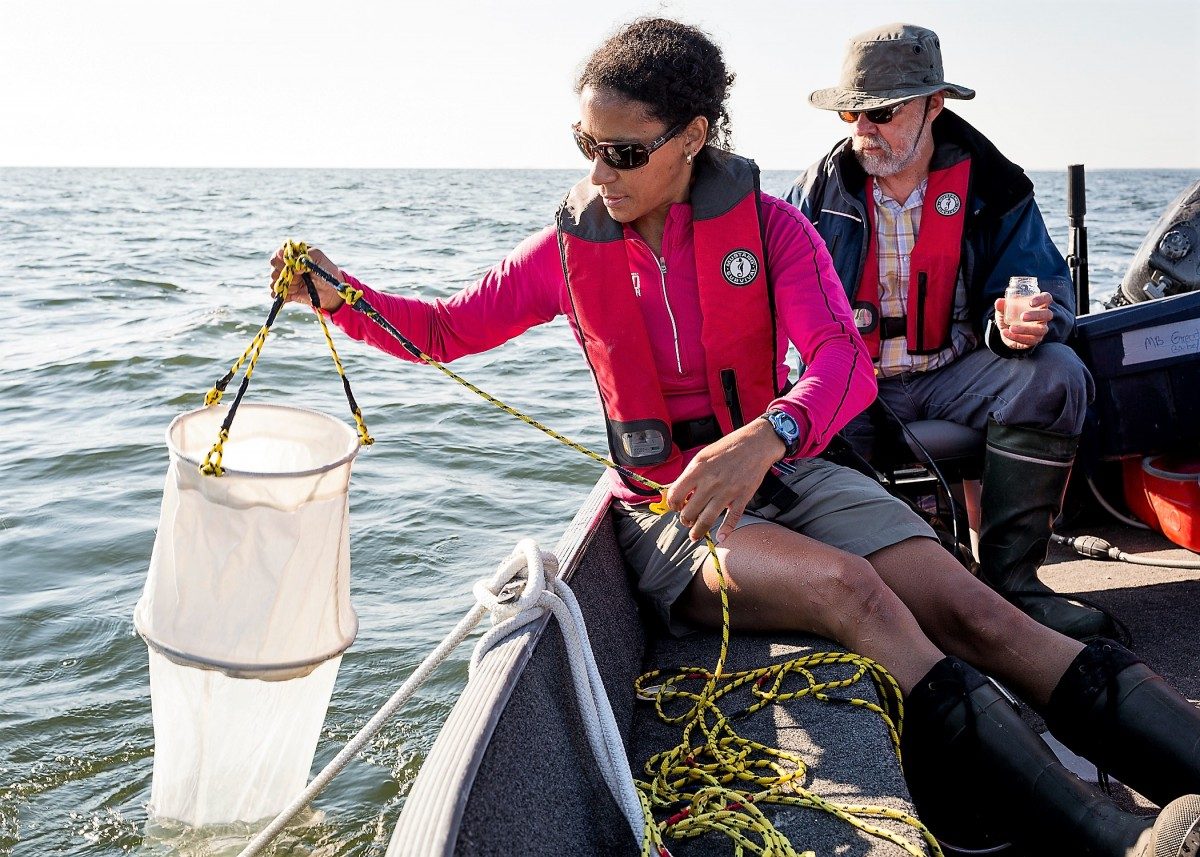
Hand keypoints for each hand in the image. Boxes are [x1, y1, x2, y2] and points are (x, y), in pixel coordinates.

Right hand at [269, 245, 345, 312]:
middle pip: (274, 270)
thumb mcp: (318, 258)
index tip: (291, 265)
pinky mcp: (284, 292)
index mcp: (291, 255)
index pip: (278, 255)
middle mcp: (284, 266)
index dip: (282, 260)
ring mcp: (283, 279)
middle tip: (301, 276)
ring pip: (274, 283)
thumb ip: (305, 256)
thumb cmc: (325, 270)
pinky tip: (295, 293)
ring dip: (288, 286)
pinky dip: (284, 295)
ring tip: (301, 285)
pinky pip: (275, 295)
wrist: (330, 290)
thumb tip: (293, 264)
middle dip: (286, 275)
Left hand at [663, 418, 786, 542]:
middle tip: (686, 520)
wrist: (756, 443)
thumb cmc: (729, 447)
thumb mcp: (702, 456)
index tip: (675, 507)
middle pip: (689, 511)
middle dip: (685, 520)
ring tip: (695, 535)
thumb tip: (677, 490)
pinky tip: (720, 536)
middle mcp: (711, 482)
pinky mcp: (742, 497)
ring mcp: (727, 492)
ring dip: (698, 531)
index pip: (675, 495)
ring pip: (707, 519)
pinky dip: (726, 530)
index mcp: (697, 470)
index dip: (672, 504)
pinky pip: (732, 519)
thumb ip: (690, 474)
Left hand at [995, 291, 1052, 349]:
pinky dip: (1017, 337)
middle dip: (1035, 315)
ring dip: (1026, 329)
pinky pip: (1029, 340)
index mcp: (1038, 304)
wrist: (1006, 331)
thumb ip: (1002, 305)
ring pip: (1041, 330)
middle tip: (1022, 316)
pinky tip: (1006, 333)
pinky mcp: (1034, 340)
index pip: (1046, 298)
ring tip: (1012, 328)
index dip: (1042, 299)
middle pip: (1047, 314)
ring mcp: (1040, 329)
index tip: (1031, 302)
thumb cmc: (1010, 316)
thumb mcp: (1004, 310)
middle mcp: (1042, 317)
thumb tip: (999, 302)